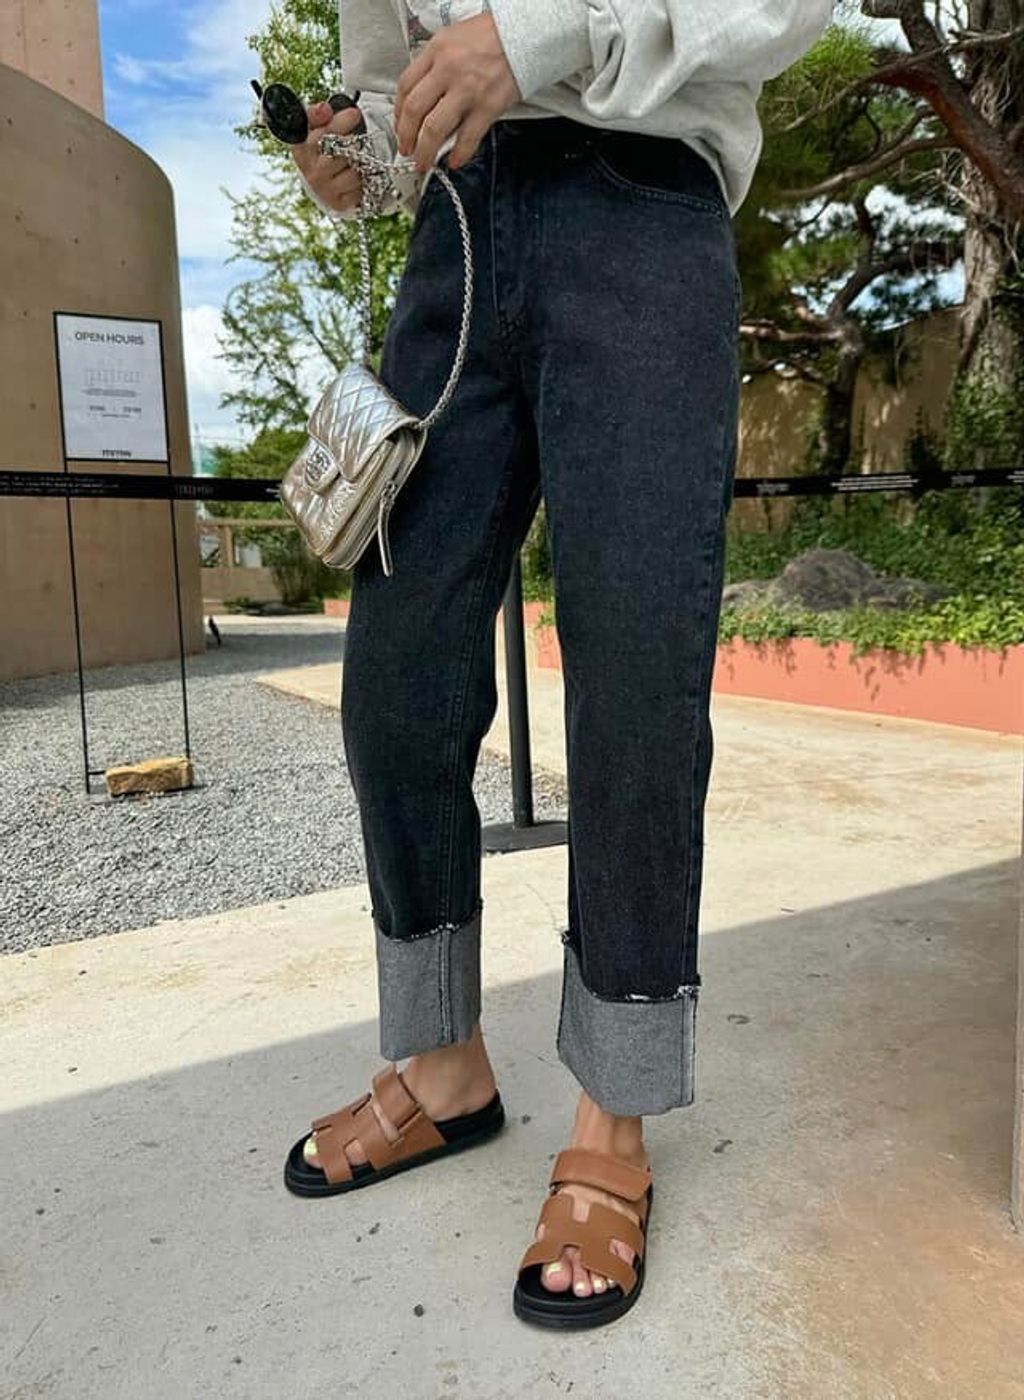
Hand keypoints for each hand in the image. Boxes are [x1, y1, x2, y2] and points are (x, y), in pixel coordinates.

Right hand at [289, 102, 363, 213]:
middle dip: (353, 140)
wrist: (321, 180)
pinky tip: (355, 176)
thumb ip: (318, 115)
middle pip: (340, 150)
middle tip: (357, 137)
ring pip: (354, 171)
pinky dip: (362, 181)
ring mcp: (324, 188)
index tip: (354, 114)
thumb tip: (324, 108)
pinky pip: (359, 189)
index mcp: (300, 148)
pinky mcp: (338, 202)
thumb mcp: (314, 128)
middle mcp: (310, 170)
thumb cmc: (319, 150)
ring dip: (359, 163)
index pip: (319, 133)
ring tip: (354, 159)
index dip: (339, 123)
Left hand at [394, 13, 519, 171]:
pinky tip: (454, 160)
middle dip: (406, 136)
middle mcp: (448, 70)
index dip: (398, 112)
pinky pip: (467, 138)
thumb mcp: (452, 38)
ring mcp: (467, 90)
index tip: (400, 124)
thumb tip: (423, 96)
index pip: (405, 86)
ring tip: (424, 162)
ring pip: (434, 129)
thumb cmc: (492, 36)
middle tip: (406, 149)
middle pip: (414, 110)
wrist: (524, 34)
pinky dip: (459, 154)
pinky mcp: (488, 107)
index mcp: (436, 51)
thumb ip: (435, 65)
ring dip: (425, 151)